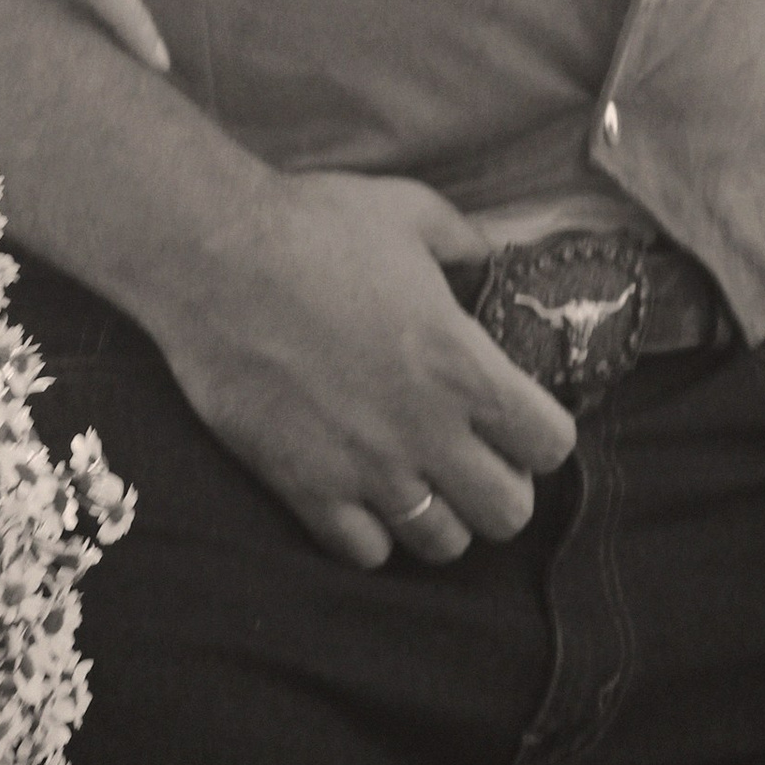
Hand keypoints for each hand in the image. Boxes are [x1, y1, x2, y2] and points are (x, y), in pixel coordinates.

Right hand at [145, 170, 577, 571]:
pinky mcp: (306, 489)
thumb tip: (492, 254)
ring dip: (440, 515)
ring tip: (419, 478)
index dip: (541, 433)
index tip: (517, 415)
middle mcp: (428, 432)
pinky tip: (361, 493)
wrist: (213, 258)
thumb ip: (465, 241)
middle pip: (508, 514)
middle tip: (473, 455)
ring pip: (442, 545)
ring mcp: (367, 470)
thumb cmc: (313, 226)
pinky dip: (372, 533)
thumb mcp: (410, 211)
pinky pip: (365, 553)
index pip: (551, 445)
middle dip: (500, 487)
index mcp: (464, 366)